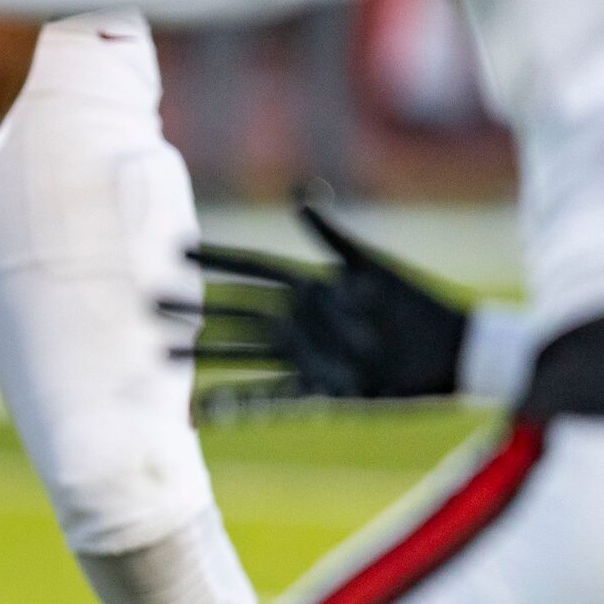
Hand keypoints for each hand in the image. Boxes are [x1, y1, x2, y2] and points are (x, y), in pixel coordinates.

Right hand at [171, 197, 470, 415]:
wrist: (453, 351)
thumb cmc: (416, 303)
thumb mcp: (373, 264)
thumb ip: (332, 233)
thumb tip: (301, 193)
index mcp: (311, 285)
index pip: (253, 268)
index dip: (217, 259)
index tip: (177, 250)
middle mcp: (300, 319)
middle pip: (237, 312)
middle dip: (193, 309)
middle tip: (149, 304)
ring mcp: (306, 354)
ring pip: (244, 352)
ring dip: (203, 353)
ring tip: (160, 355)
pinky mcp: (321, 388)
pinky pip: (271, 397)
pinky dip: (238, 405)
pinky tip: (203, 410)